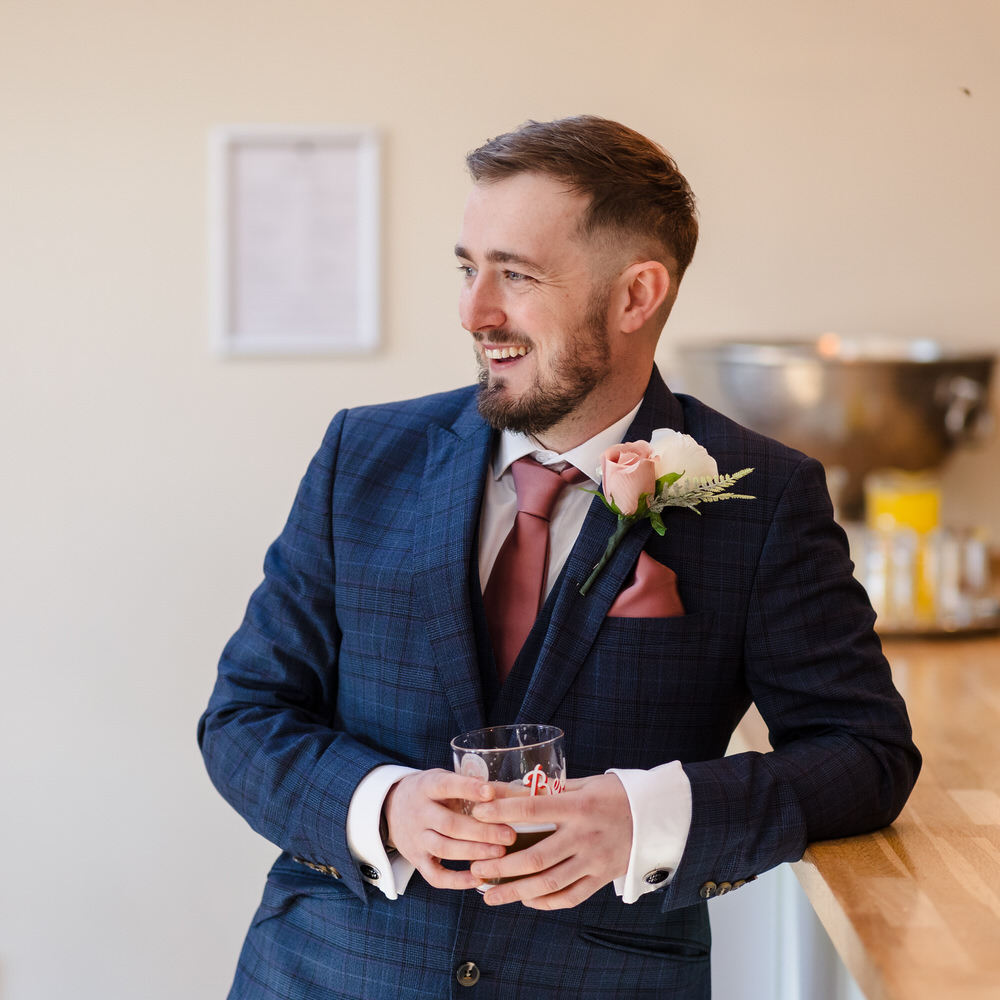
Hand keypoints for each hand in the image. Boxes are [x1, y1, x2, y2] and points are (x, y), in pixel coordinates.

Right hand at [383, 768, 515, 890]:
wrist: (393, 806)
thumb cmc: (432, 791)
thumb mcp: (447, 778)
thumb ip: (477, 785)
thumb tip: (519, 791)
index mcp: (428, 786)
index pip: (447, 786)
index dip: (468, 789)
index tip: (490, 793)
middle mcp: (419, 812)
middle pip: (450, 824)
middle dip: (482, 831)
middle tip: (509, 836)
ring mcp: (416, 838)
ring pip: (444, 848)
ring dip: (474, 852)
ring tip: (500, 854)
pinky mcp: (416, 859)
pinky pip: (435, 875)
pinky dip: (457, 880)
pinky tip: (479, 878)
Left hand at [468, 773, 631, 908]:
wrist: (657, 815)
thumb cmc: (616, 794)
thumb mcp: (584, 783)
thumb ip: (549, 789)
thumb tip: (509, 788)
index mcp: (578, 806)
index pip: (533, 809)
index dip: (503, 812)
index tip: (477, 814)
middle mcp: (585, 836)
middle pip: (536, 856)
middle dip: (501, 865)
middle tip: (475, 869)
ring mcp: (595, 861)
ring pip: (550, 883)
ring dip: (516, 891)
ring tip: (489, 895)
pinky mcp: (603, 878)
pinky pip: (571, 897)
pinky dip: (545, 902)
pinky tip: (525, 899)